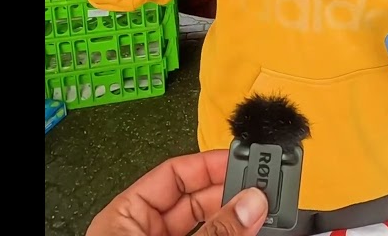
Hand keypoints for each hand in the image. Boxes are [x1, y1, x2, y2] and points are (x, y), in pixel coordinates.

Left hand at [86, 149, 267, 235]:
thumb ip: (212, 229)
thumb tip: (250, 203)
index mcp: (124, 216)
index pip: (173, 173)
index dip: (210, 163)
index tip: (244, 159)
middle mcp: (143, 232)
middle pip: (195, 200)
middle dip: (230, 193)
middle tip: (263, 188)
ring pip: (207, 227)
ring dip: (236, 218)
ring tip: (263, 212)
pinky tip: (250, 231)